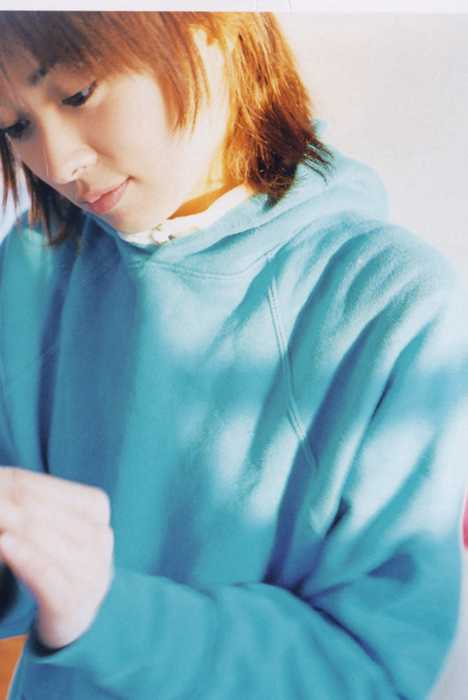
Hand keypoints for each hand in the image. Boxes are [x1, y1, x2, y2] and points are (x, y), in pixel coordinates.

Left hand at [0, 467, 113, 649]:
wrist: (77, 615)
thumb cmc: (59, 559)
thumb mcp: (52, 524)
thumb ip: (29, 501)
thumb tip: (0, 477)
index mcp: (96, 508)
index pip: (47, 488)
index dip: (12, 483)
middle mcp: (100, 537)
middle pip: (40, 513)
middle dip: (6, 505)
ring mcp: (90, 570)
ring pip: (40, 539)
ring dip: (8, 525)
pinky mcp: (72, 601)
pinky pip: (44, 573)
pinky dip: (22, 556)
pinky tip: (4, 542)